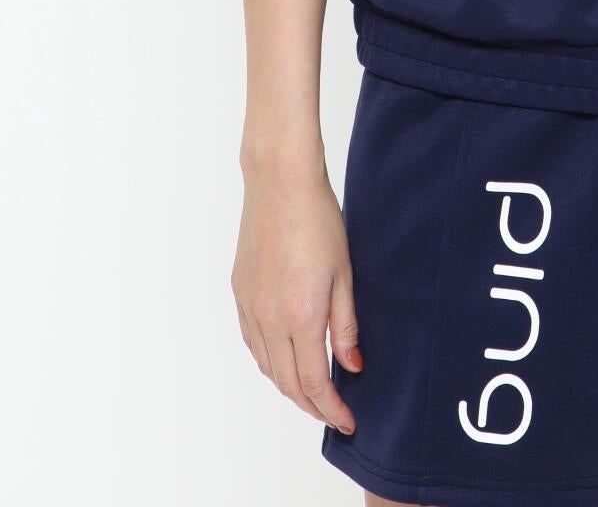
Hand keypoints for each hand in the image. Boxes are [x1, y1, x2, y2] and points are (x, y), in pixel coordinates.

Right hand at [231, 161, 362, 434]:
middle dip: (312, 405)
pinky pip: (253, 343)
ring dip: (290, 386)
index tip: (348, 421)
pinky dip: (270, 361)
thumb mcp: (344, 274)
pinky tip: (285, 358)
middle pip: (288, 383)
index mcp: (299, 317)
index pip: (314, 383)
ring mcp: (250, 307)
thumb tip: (351, 366)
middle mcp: (269, 319)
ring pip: (267, 366)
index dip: (331, 409)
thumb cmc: (318, 220)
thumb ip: (346, 325)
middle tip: (334, 413)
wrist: (280, 183)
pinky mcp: (240, 293)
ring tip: (314, 390)